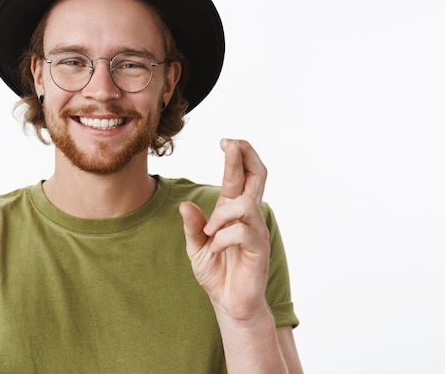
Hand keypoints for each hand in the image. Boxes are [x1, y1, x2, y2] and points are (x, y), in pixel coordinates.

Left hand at [179, 139, 270, 321]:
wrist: (229, 303)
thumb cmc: (217, 272)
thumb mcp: (196, 247)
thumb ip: (192, 226)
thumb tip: (185, 205)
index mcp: (233, 211)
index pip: (240, 175)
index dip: (237, 155)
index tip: (225, 140)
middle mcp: (248, 216)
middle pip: (258, 175)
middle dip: (246, 155)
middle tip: (232, 143)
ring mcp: (256, 231)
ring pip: (245, 204)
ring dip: (222, 215)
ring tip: (210, 233)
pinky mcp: (259, 249)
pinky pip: (242, 232)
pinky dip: (222, 238)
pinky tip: (215, 250)